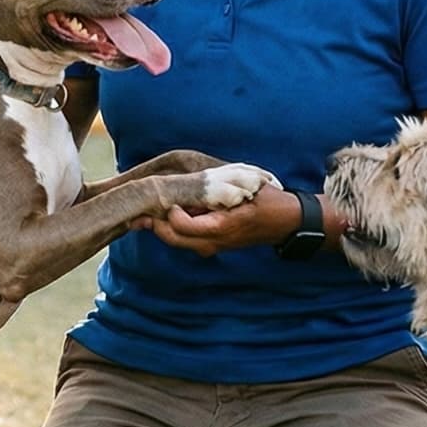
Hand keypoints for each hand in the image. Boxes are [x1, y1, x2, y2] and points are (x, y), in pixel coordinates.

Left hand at [149, 184, 304, 257]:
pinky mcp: (213, 244)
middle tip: (140, 210)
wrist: (286, 222)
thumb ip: (221, 186)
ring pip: (178, 242)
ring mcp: (213, 245)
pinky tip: (167, 213)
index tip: (167, 199)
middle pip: (174, 239)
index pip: (184, 228)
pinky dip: (174, 228)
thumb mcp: (248, 188)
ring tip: (148, 210)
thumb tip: (194, 181)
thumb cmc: (268, 201)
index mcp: (222, 227)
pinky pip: (187, 239)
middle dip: (155, 225)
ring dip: (162, 227)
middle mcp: (214, 241)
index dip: (171, 215)